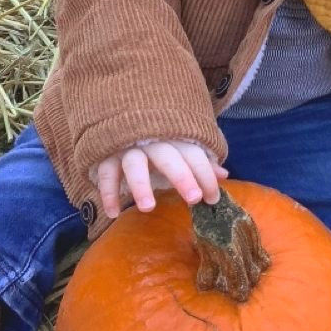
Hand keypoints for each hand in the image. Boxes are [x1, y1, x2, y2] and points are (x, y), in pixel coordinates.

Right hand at [91, 141, 228, 218]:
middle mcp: (152, 140)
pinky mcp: (106, 154)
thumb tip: (225, 174)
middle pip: (168, 156)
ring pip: (134, 163)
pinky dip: (108, 192)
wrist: (119, 118)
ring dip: (141, 185)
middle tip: (194, 199)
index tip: (212, 199)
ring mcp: (127, 146)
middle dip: (182, 176)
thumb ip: (200, 162)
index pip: (194, 154)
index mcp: (175, 138)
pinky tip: (113, 213)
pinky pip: (106, 172)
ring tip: (148, 207)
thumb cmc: (157, 143)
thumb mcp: (180, 150)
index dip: (205, 175)